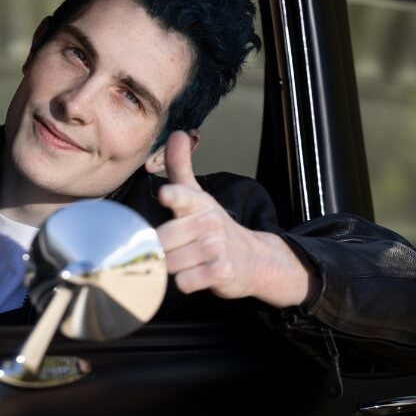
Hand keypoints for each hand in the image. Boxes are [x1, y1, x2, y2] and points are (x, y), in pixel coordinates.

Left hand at [155, 130, 316, 307]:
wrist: (254, 259)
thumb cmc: (214, 226)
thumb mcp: (197, 194)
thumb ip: (180, 166)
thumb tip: (177, 133)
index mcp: (199, 202)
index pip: (184, 196)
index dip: (174, 196)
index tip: (166, 195)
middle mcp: (209, 222)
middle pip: (164, 240)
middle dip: (161, 249)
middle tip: (174, 249)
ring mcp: (217, 248)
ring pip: (171, 262)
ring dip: (172, 267)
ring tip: (185, 261)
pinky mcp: (220, 272)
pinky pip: (185, 281)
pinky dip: (184, 282)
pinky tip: (194, 275)